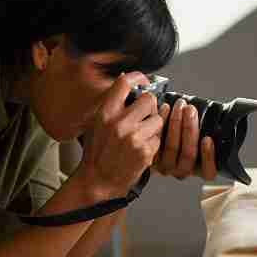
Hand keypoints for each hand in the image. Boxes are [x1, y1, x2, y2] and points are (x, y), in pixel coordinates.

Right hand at [73, 72, 163, 199]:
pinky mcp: (145, 151)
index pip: (125, 83)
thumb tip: (125, 77)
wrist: (99, 179)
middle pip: (149, 100)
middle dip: (150, 107)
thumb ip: (112, 102)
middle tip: (144, 117)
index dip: (138, 78)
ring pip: (158, 120)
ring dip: (154, 127)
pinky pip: (159, 139)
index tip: (143, 81)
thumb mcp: (97, 122)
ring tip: (141, 135)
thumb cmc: (98, 151)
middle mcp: (119, 123)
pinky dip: (154, 143)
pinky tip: (141, 149)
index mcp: (106, 113)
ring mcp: (133, 138)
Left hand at [152, 98, 217, 180]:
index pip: (208, 172)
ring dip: (176, 123)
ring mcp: (165, 165)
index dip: (208, 157)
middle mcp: (182, 170)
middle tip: (190, 110)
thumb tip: (219, 124)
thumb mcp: (202, 137)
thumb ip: (211, 133)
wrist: (161, 137)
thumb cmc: (188, 135)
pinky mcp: (151, 154)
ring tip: (180, 106)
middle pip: (188, 155)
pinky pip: (156, 139)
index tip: (207, 138)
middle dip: (190, 129)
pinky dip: (162, 121)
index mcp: (199, 169)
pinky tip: (165, 108)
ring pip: (172, 148)